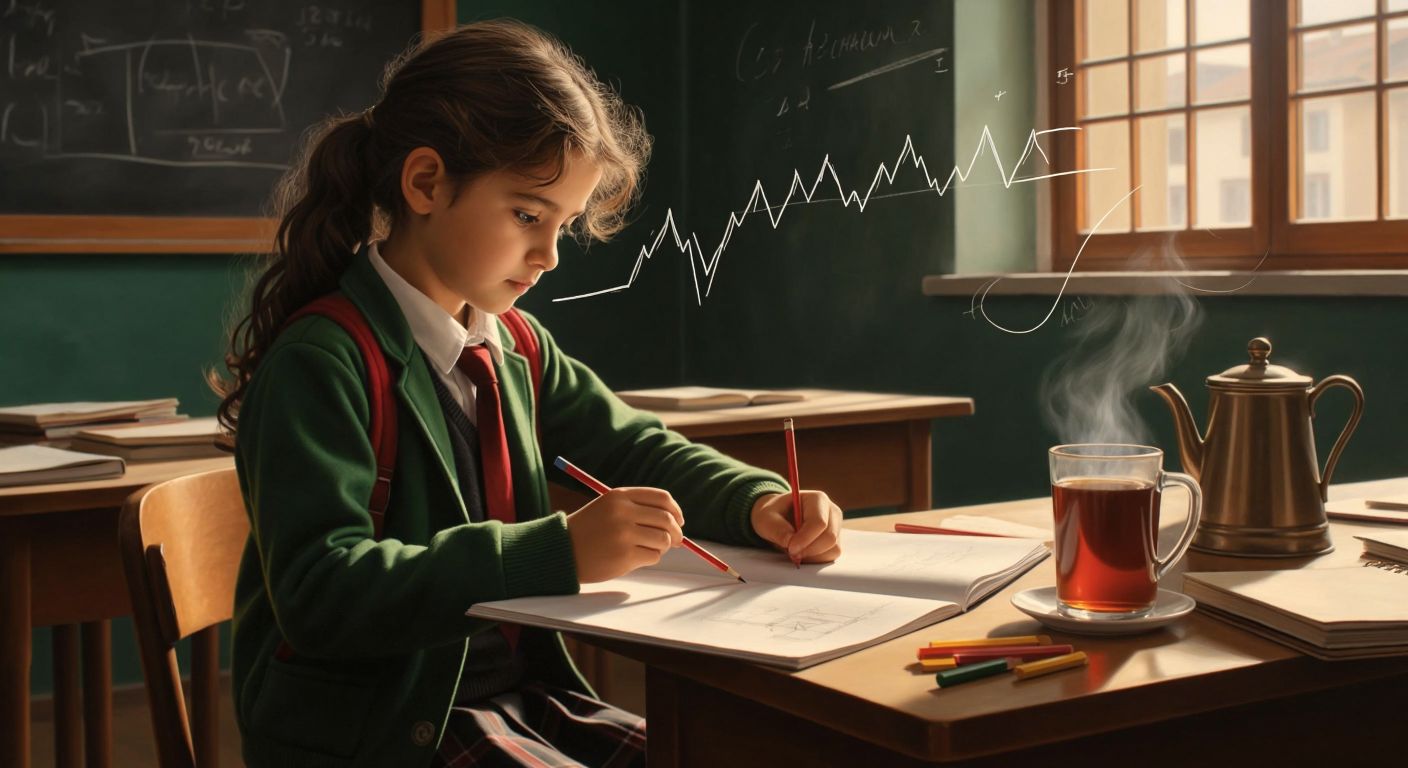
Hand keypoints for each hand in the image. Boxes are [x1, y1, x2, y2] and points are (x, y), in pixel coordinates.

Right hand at [566, 488, 683, 582]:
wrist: (563, 550)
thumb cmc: (590, 530)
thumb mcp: (609, 508)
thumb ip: (638, 509)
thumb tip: (676, 523)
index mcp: (620, 496)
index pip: (662, 498)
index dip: (675, 510)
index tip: (679, 520)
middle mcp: (623, 512)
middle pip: (666, 519)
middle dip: (676, 532)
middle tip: (676, 541)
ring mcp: (624, 534)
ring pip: (663, 539)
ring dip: (662, 547)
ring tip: (649, 549)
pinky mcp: (624, 556)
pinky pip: (653, 556)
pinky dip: (650, 558)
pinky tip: (635, 557)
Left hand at [749, 491, 842, 563]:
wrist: (778, 519)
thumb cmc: (773, 515)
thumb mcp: (766, 518)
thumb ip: (776, 528)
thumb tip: (790, 542)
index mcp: (817, 499)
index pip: (819, 522)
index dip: (805, 538)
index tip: (791, 548)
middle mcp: (831, 511)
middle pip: (830, 537)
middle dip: (809, 550)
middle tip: (791, 553)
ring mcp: (836, 526)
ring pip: (833, 548)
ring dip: (813, 555)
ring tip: (795, 550)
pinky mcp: (835, 540)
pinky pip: (831, 555)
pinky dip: (816, 559)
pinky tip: (803, 552)